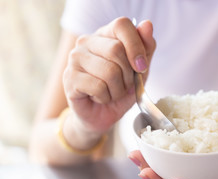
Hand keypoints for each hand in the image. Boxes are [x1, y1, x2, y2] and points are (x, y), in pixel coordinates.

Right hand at [63, 17, 155, 133]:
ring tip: (112, 93)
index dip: (136, 46)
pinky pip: (98, 87)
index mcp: (105, 34)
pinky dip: (106, 97)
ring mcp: (75, 59)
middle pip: (117, 50)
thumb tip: (147, 24)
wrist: (101, 115)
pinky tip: (100, 98)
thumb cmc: (121, 90)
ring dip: (118, 89)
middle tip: (125, 85)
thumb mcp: (140, 71)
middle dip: (128, 75)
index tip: (142, 67)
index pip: (122, 25)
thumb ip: (146, 49)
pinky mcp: (69, 78)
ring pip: (109, 71)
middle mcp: (86, 41)